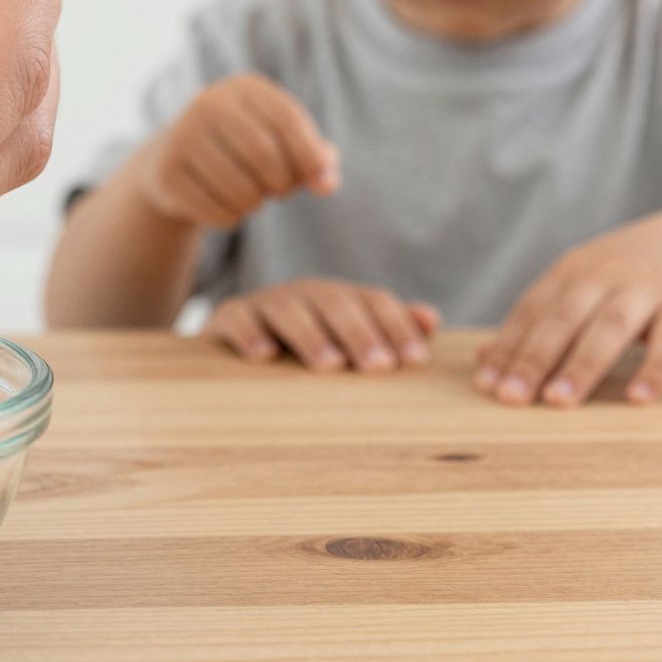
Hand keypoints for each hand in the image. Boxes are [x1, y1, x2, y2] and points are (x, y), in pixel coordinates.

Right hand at [142, 74, 339, 227]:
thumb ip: (314, 159)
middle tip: (280, 191)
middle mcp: (208, 103)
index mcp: (243, 88)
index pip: (287, 119)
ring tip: (250, 197)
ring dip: (256, 205)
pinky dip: (230, 218)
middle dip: (282, 185)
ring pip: (241, 189)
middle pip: (263, 155)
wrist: (171, 159)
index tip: (323, 184)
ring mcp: (181, 136)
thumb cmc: (242, 150)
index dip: (311, 155)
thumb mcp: (281, 142)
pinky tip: (223, 204)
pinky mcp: (166, 172)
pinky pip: (216, 211)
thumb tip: (328, 184)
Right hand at [210, 278, 440, 370]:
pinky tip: (264, 356)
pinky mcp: (229, 316)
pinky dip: (250, 333)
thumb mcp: (349, 340)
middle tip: (379, 367)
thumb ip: (390, 329)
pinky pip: (238, 318)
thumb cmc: (307, 350)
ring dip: (311, 336)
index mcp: (340, 298)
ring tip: (330, 366)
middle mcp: (305, 294)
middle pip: (336, 303)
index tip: (414, 361)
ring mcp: (266, 303)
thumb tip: (431, 318)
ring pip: (290, 309)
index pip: (374, 301)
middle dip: (360, 334)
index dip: (396, 327)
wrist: (239, 343)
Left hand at [474, 209, 661, 406]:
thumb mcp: (581, 283)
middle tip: (509, 397)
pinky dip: (656, 369)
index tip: (485, 384)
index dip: (508, 347)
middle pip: (563, 319)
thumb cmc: (630, 274)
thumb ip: (537, 318)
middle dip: (533, 359)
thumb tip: (485, 356)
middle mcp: (605, 276)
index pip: (532, 312)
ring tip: (558, 402)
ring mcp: (648, 289)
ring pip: (610, 328)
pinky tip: (639, 398)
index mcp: (572, 273)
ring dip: (582, 366)